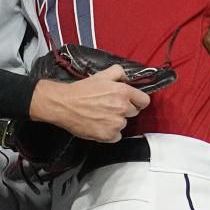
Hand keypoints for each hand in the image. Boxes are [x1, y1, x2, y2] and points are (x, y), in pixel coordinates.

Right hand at [28, 65, 149, 142]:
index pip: (144, 101)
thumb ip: (120, 73)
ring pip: (124, 124)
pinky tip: (99, 125)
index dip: (138, 100)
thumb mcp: (102, 74)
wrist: (64, 105)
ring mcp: (116, 123)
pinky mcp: (109, 136)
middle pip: (134, 112)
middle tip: (110, 106)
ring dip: (116, 121)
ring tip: (101, 115)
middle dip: (125, 110)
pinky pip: (116, 136)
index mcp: (124, 92)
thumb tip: (128, 79)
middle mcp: (123, 108)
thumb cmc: (82, 90)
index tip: (131, 101)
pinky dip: (110, 133)